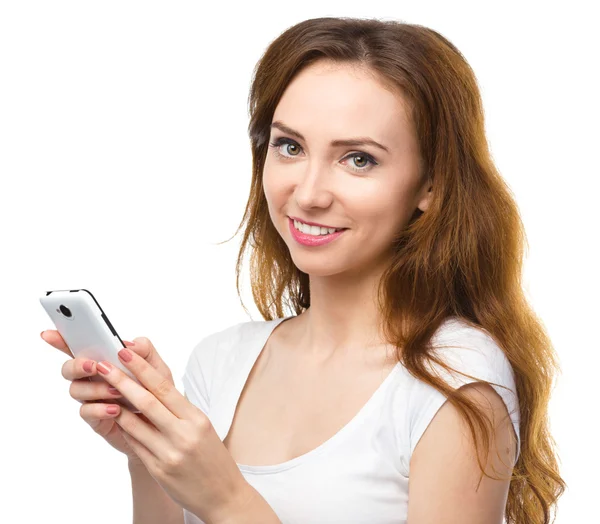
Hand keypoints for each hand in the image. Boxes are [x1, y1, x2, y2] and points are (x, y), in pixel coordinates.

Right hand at [40, 330, 171, 467]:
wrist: (163, 425)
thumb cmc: (157, 393)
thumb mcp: (157, 369)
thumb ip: (145, 352)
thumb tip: (128, 344)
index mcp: (105, 360)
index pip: (79, 346)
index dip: (60, 339)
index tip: (49, 333)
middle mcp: (94, 377)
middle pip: (69, 368)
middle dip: (78, 365)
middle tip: (95, 365)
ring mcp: (92, 398)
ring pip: (76, 389)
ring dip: (96, 388)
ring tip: (118, 391)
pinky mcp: (96, 418)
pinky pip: (86, 412)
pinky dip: (100, 409)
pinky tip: (115, 409)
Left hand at [94, 341, 252, 521]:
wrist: (223, 495)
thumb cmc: (214, 458)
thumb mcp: (203, 427)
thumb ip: (180, 410)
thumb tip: (154, 389)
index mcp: (196, 419)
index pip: (164, 388)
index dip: (142, 369)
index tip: (126, 353)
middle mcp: (183, 435)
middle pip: (147, 402)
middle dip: (122, 380)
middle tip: (104, 365)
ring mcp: (169, 454)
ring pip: (135, 424)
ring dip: (117, 404)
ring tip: (102, 388)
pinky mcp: (158, 471)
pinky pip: (136, 445)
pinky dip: (125, 429)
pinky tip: (116, 417)